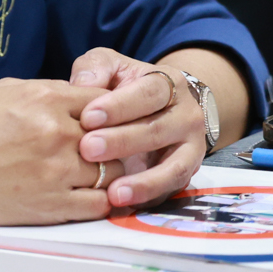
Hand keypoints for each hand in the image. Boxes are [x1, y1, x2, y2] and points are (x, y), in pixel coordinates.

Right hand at [0, 78, 110, 247]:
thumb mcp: (4, 93)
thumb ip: (48, 92)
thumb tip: (81, 98)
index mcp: (45, 100)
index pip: (103, 101)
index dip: (111, 111)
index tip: (112, 121)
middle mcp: (57, 134)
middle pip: (114, 137)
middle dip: (117, 142)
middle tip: (117, 148)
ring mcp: (57, 172)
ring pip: (111, 172)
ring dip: (111, 173)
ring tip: (104, 173)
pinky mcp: (53, 207)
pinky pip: (99, 205)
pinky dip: (102, 201)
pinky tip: (94, 195)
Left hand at [69, 47, 205, 210]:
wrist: (164, 107)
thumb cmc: (127, 86)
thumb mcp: (112, 66)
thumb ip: (95, 68)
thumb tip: (81, 85)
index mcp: (169, 84)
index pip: (148, 93)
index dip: (119, 106)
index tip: (88, 117)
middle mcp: (187, 116)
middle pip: (157, 131)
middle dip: (121, 142)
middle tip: (88, 150)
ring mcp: (191, 149)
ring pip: (173, 168)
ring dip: (144, 182)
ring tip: (113, 192)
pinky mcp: (185, 175)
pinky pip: (170, 191)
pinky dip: (148, 200)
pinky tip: (123, 205)